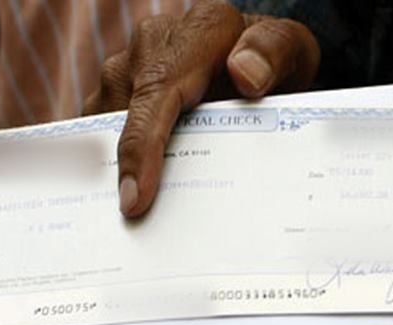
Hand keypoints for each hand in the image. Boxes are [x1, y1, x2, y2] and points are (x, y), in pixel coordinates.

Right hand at [83, 0, 319, 217]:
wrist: (255, 58)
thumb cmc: (272, 62)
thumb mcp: (291, 50)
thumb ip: (275, 50)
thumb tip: (246, 74)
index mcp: (195, 32)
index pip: (158, 89)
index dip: (141, 145)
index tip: (134, 198)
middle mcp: (152, 44)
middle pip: (124, 116)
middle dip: (123, 171)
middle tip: (135, 225)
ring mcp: (128, 67)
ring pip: (105, 128)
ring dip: (114, 170)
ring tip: (133, 213)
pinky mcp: (115, 91)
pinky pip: (100, 132)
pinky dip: (111, 163)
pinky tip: (129, 191)